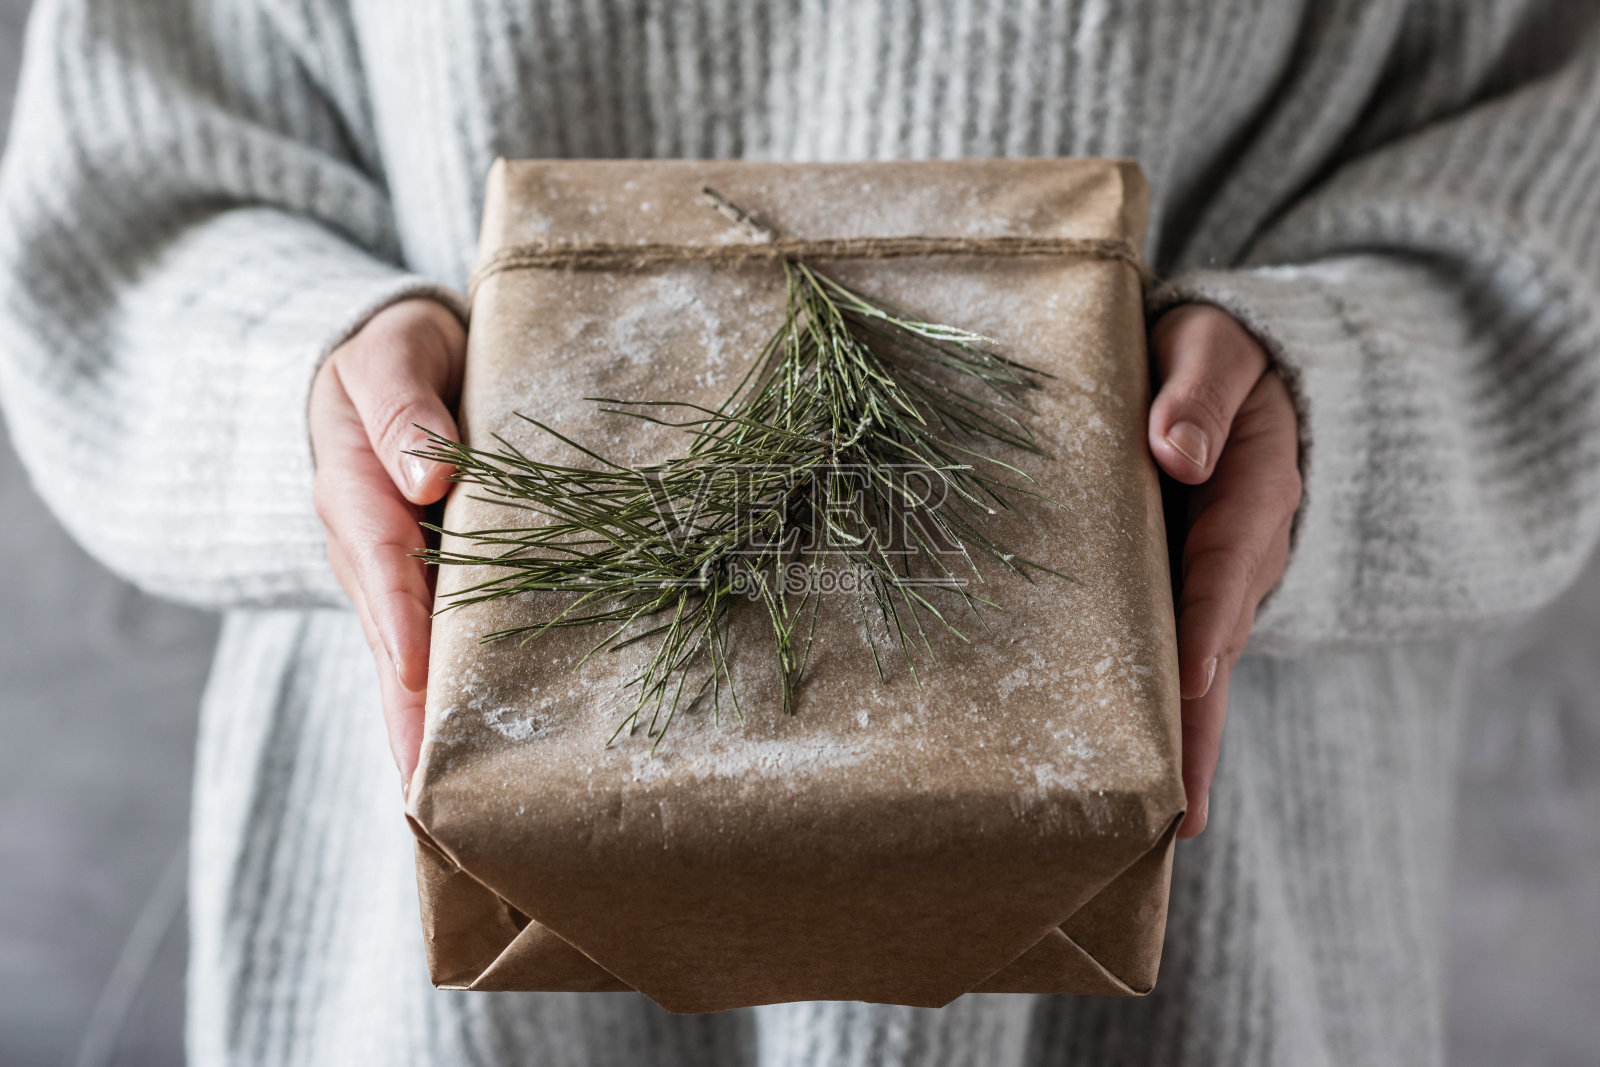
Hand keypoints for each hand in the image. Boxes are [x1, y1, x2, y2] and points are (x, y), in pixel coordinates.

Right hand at [309, 298, 464, 792]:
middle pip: (389, 635)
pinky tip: (454, 745)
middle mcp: (365, 543)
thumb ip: (402, 408)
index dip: (406, 623)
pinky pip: (424, 641)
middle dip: (406, 711)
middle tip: (428, 792)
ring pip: (403, 653)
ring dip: (418, 721)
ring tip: (440, 794)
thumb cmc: (398, 349)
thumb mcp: (392, 354)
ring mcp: (387, 569)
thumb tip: (425, 478)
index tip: (425, 682)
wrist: (389, 356)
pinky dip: (435, 695)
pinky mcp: (415, 580)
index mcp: (355, 487)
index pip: (383, 563)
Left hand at [1148, 304, 1301, 837]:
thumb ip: (1199, 390)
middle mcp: (1237, 554)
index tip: (1193, 675)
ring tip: (1153, 826)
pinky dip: (1152, 711)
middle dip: (1198, 729)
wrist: (1237, 371)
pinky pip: (1165, 655)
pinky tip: (1122, 770)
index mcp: (1251, 493)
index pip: (1223, 564)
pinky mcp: (1174, 592)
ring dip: (1178, 742)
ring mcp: (1208, 582)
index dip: (1207, 620)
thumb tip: (1172, 450)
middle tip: (1179, 815)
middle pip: (1216, 649)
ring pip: (1194, 670)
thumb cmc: (1216, 353)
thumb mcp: (1214, 347)